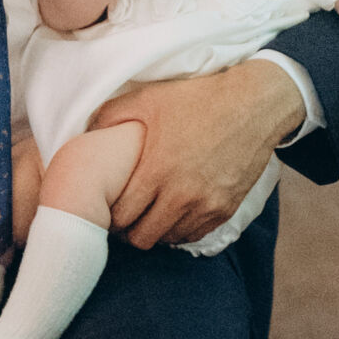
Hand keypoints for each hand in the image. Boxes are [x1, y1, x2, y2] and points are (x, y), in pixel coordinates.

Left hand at [89, 59, 301, 248]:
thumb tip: (86, 133)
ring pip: (168, 239)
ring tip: (150, 212)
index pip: (121, 216)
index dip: (111, 214)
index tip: (110, 206)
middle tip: (127, 215)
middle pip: (142, 237)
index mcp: (156, 169)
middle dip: (129, 228)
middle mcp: (180, 194)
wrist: (253, 105)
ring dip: (156, 230)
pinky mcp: (225, 209)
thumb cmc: (197, 99)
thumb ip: (112, 116)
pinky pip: (194, 235)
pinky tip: (174, 212)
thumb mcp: (149, 99)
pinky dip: (181, 229)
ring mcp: (205, 205)